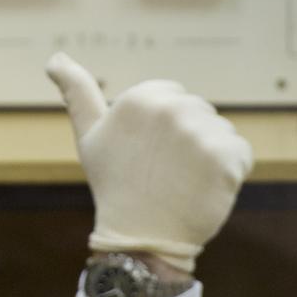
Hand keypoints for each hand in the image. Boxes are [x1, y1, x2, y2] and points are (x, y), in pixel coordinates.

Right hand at [47, 53, 252, 271]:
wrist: (140, 239)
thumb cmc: (115, 186)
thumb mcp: (89, 135)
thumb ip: (77, 91)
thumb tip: (55, 57)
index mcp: (140, 97)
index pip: (174, 97)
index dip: (163, 131)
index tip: (146, 156)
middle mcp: (171, 108)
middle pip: (199, 113)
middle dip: (187, 142)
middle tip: (163, 174)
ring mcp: (200, 133)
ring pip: (221, 133)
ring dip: (209, 158)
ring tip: (183, 184)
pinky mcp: (227, 157)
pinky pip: (241, 155)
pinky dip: (230, 175)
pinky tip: (204, 192)